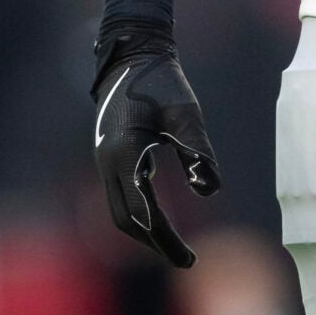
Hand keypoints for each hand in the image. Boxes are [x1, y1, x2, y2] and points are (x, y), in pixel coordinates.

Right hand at [91, 27, 221, 266]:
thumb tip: (211, 189)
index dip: (165, 238)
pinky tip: (161, 217)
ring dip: (145, 231)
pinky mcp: (108, 156)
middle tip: (186, 259)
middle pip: (126, 220)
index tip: (189, 258)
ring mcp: (104, 160)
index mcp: (124, 152)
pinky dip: (139, 213)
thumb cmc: (161, 80)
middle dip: (155, 243)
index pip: (143, 211)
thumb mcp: (185, 112)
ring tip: (173, 245)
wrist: (131, 55)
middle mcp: (107, 161)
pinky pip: (120, 195)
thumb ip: (198, 149)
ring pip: (120, 210)